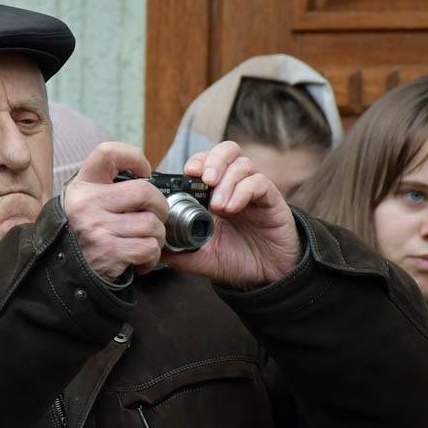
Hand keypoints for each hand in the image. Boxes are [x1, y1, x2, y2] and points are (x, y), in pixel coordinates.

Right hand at [63, 142, 168, 280]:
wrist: (59, 272)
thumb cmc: (80, 234)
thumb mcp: (82, 202)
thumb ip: (107, 188)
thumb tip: (148, 181)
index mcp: (83, 186)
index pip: (108, 154)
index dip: (134, 157)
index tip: (144, 171)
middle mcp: (87, 203)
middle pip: (144, 191)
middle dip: (160, 206)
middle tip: (155, 215)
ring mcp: (97, 228)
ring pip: (152, 224)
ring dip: (157, 236)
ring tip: (144, 241)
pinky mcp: (109, 252)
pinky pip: (148, 248)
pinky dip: (151, 256)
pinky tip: (139, 259)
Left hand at [161, 141, 300, 288]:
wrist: (267, 276)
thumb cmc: (236, 261)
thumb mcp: (203, 258)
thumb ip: (180, 252)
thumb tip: (155, 250)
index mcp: (215, 194)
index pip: (206, 162)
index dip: (196, 162)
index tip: (186, 174)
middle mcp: (235, 186)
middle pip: (227, 151)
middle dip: (212, 160)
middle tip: (204, 180)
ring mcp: (254, 191)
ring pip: (243, 163)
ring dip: (227, 180)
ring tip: (218, 206)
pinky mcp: (272, 200)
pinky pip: (260, 182)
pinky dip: (243, 191)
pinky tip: (232, 208)